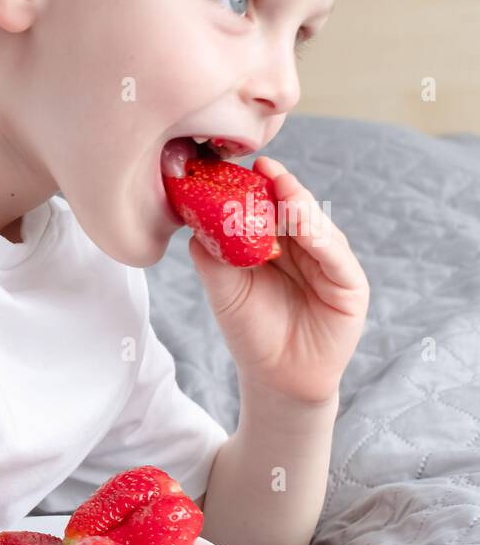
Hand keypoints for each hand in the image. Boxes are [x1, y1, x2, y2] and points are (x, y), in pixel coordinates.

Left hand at [186, 155, 370, 406]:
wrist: (275, 378)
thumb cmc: (250, 332)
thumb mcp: (224, 291)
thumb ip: (212, 257)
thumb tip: (193, 222)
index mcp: (278, 245)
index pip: (271, 208)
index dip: (261, 187)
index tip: (248, 166)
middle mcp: (307, 248)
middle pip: (297, 211)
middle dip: (283, 189)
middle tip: (265, 170)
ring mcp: (331, 265)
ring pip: (318, 228)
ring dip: (302, 208)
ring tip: (283, 192)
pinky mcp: (350, 286)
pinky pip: (337, 257)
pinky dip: (321, 239)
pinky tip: (305, 225)